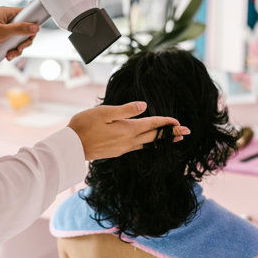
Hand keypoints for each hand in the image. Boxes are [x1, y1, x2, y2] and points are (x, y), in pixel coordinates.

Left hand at [0, 6, 39, 60]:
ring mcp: (6, 29)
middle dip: (24, 42)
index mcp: (8, 13)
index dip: (32, 24)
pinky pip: (13, 44)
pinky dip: (12, 51)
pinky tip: (7, 55)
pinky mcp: (3, 38)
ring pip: (19, 39)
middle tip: (20, 48)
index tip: (32, 34)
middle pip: (25, 30)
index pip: (27, 15)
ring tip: (10, 55)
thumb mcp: (3, 31)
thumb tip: (36, 27)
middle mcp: (8, 20)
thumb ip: (20, 29)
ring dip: (17, 49)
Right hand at [68, 102, 190, 160]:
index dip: (167, 123)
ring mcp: (123, 148)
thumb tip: (144, 106)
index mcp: (128, 129)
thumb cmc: (84, 125)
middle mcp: (129, 141)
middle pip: (155, 136)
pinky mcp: (117, 152)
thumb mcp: (104, 112)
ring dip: (162, 140)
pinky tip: (149, 142)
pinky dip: (149, 143)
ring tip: (173, 139)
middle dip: (171, 134)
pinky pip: (138, 147)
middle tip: (187, 132)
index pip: (153, 125)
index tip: (180, 122)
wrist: (71, 146)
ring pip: (148, 143)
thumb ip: (125, 109)